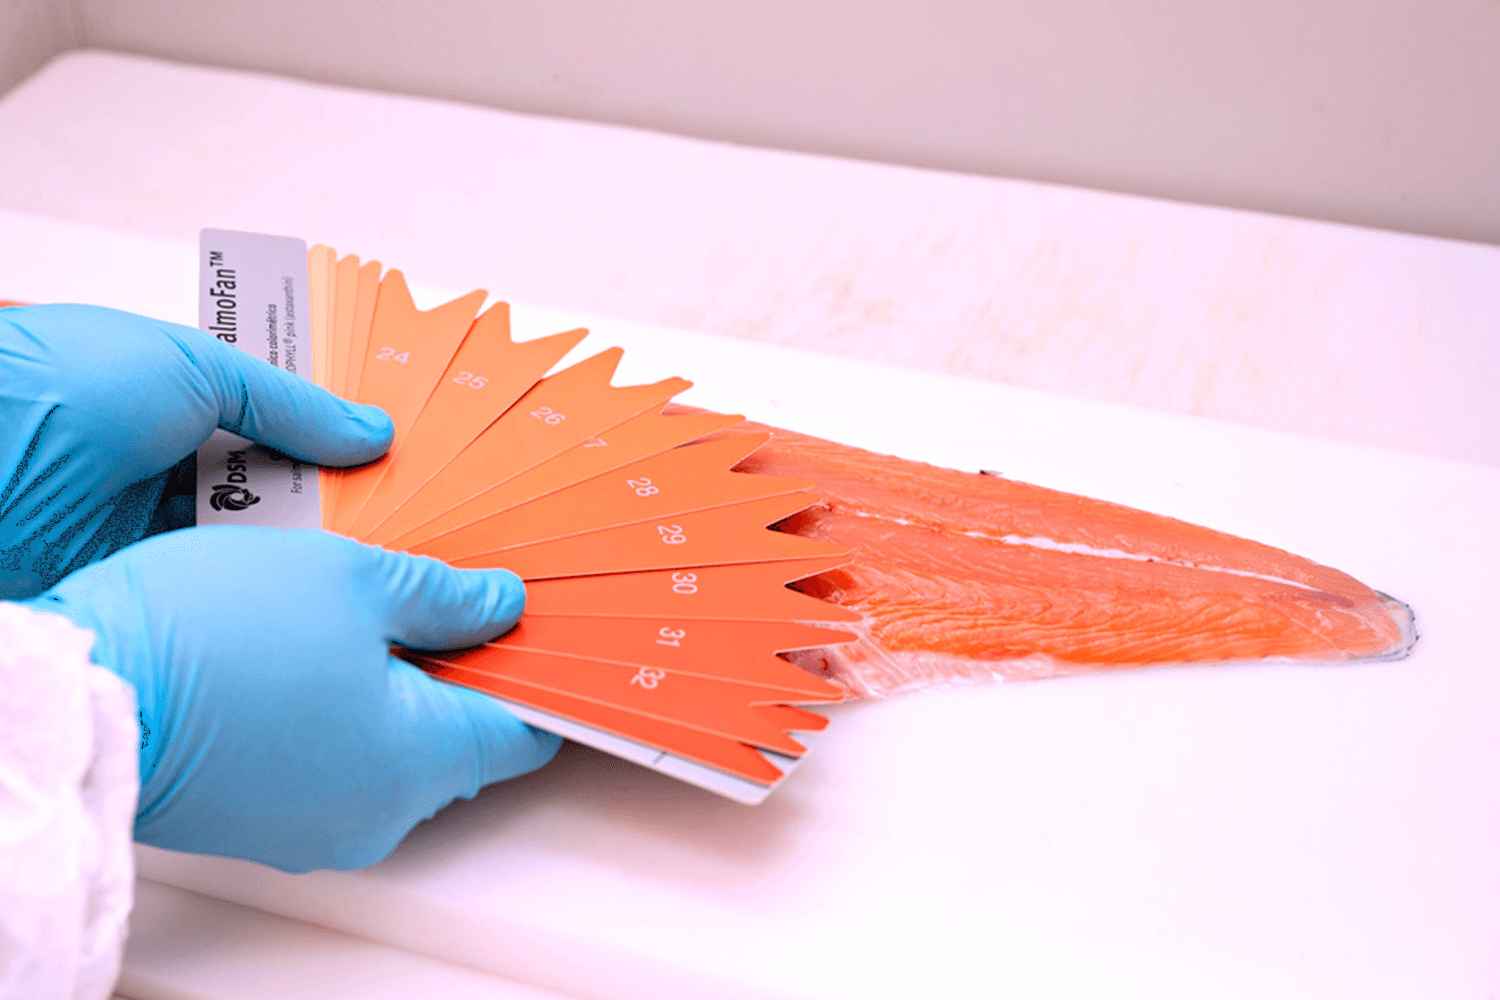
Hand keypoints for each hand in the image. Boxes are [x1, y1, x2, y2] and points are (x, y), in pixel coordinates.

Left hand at [0, 304, 393, 598]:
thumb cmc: (56, 385)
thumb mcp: (192, 366)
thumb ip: (288, 402)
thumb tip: (372, 430)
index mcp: (172, 390)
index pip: (274, 413)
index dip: (331, 430)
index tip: (395, 451)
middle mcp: (164, 454)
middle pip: (271, 475)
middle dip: (330, 488)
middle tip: (402, 506)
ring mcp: (147, 518)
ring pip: (249, 530)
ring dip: (299, 536)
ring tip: (374, 544)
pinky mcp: (135, 574)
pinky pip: (213, 577)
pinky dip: (256, 579)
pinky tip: (311, 581)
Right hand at [24, 525, 559, 871]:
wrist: (78, 694)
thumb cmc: (213, 635)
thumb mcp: (352, 580)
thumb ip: (442, 597)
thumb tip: (501, 605)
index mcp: (418, 764)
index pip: (523, 731)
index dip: (538, 670)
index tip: (542, 624)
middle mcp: (376, 813)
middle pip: (457, 735)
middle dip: (461, 660)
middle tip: (449, 586)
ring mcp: (315, 823)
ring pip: (391, 743)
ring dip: (393, 676)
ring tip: (371, 601)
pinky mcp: (263, 813)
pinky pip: (333, 756)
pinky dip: (340, 704)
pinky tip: (315, 644)